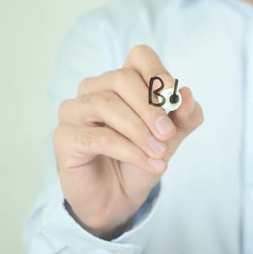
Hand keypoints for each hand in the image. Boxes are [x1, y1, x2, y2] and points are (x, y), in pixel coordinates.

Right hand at [53, 45, 202, 238]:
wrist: (120, 197)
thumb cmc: (141, 157)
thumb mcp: (172, 136)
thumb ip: (184, 116)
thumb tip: (187, 95)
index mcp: (123, 81)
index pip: (139, 57)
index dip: (156, 70)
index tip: (171, 91)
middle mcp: (95, 89)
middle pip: (122, 78)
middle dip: (150, 107)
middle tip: (168, 134)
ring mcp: (75, 110)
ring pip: (107, 104)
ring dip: (140, 131)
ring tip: (160, 153)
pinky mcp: (65, 137)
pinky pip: (99, 137)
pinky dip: (130, 151)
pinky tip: (150, 164)